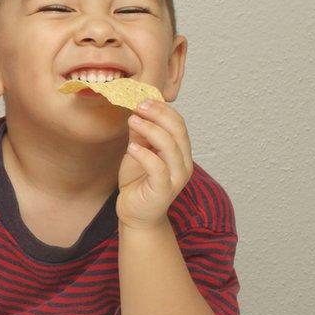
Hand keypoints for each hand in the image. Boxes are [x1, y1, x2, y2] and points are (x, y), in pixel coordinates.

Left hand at [116, 100, 193, 228]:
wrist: (135, 214)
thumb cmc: (138, 182)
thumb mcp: (138, 152)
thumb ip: (140, 135)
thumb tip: (137, 112)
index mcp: (180, 151)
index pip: (178, 124)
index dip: (162, 109)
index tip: (143, 100)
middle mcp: (183, 163)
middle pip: (178, 131)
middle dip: (159, 115)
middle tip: (139, 106)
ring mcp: (176, 177)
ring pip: (170, 147)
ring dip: (150, 130)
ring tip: (133, 121)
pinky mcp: (164, 190)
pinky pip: (158, 168)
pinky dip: (145, 155)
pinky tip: (131, 148)